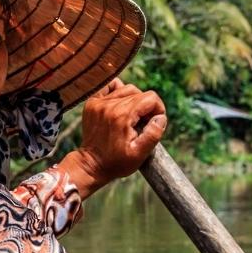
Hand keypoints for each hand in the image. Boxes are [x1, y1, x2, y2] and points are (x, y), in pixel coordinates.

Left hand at [67, 78, 168, 193]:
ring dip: (133, 101)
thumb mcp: (139, 154)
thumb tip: (160, 117)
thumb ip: (153, 134)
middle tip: (142, 125)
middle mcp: (109, 105)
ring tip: (131, 118)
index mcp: (122, 116)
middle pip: (139, 93)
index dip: (158, 109)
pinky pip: (108, 86)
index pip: (150, 98)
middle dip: (146, 108)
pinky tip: (119, 106)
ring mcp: (98, 103)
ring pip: (126, 88)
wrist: (90, 166)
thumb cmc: (116, 162)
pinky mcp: (91, 104)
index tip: (153, 123)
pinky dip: (117, 91)